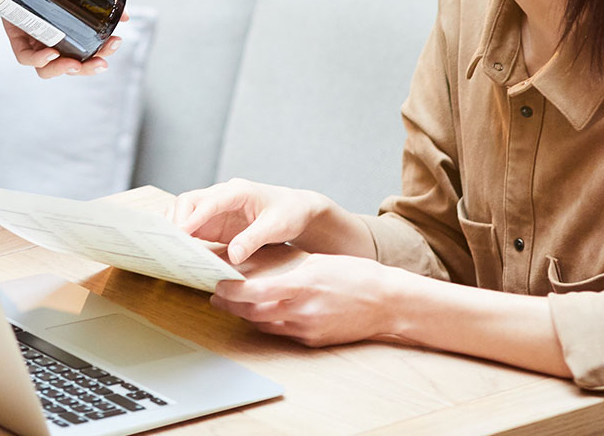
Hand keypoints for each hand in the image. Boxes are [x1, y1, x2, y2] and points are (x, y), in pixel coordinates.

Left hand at [1, 11, 126, 79]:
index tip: (115, 42)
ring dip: (64, 70)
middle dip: (87, 68)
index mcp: (67, 30)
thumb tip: (126, 16)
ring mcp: (32, 38)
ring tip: (76, 64)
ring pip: (47, 69)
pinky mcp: (15, 35)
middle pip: (69, 65)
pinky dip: (38, 59)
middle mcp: (50, 37)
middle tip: (102, 62)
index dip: (101, 53)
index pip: (86, 51)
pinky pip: (25, 56)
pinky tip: (51, 53)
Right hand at [172, 179, 342, 263]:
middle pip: (190, 200)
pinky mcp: (214, 221)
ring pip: (186, 209)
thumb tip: (233, 257)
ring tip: (166, 246)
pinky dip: (181, 233)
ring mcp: (216, 207)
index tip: (181, 232)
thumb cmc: (287, 213)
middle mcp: (223, 195)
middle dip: (177, 219)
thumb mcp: (276, 227)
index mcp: (238, 191)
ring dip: (175, 224)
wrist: (295, 209)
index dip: (194, 217)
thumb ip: (253, 240)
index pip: (210, 201)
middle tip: (169, 243)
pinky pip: (192, 223)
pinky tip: (176, 249)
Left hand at [211, 252, 412, 346]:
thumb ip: (290, 269)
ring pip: (266, 324)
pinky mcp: (314, 341)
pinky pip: (283, 333)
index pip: (256, 293)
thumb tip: (263, 270)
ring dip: (247, 315)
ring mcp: (307, 329)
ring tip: (233, 304)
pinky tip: (262, 313)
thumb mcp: (319, 262)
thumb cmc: (355, 274)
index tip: (218, 285)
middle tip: (217, 295)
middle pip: (254, 312)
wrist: (386, 301)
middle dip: (232, 305)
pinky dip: (269, 322)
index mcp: (302, 285)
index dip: (232, 292)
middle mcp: (301, 311)